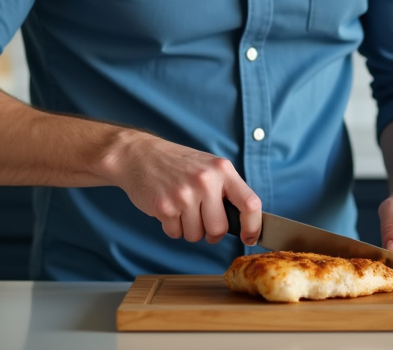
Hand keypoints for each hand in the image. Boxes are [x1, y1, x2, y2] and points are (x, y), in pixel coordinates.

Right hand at [108, 132, 262, 244]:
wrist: (139, 155)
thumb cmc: (177, 164)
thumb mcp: (209, 166)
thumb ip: (226, 189)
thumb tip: (244, 222)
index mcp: (222, 170)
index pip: (250, 203)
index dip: (253, 226)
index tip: (250, 237)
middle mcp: (205, 181)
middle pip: (219, 228)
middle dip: (211, 232)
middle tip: (201, 219)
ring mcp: (184, 194)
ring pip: (196, 235)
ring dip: (189, 229)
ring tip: (181, 208)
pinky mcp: (164, 206)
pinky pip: (176, 234)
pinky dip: (172, 227)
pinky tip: (168, 208)